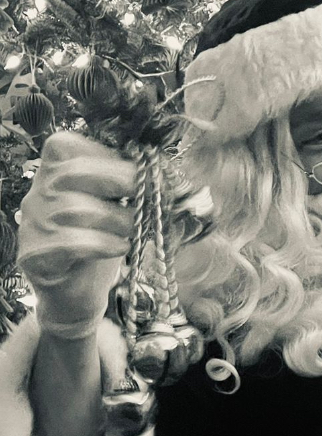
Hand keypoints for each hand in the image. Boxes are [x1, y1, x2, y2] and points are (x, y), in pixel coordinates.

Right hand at [18, 132, 134, 339]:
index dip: (114, 158)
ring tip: (135, 231)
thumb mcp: (118, 201)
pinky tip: (120, 248)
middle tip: (152, 199)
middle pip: (74, 173)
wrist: (78, 290)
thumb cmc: (101, 236)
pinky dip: (103, 243)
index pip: (74, 145)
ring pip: (76, 209)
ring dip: (118, 220)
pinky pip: (70, 242)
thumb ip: (134, 183)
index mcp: (55, 167)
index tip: (147, 173)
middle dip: (122, 182)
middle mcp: (38, 190)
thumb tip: (175, 180)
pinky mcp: (34, 254)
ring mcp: (32, 222)